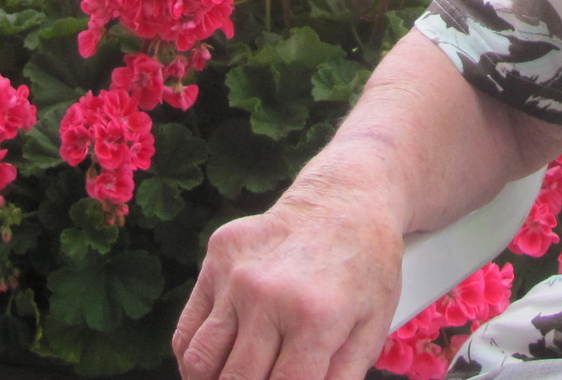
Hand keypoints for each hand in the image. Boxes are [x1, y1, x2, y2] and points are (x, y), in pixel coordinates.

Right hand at [173, 187, 402, 379]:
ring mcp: (237, 274)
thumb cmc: (365, 269)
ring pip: (201, 363)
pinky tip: (215, 368)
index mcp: (315, 318)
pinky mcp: (217, 258)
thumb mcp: (373, 328)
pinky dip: (193, 360)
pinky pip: (188, 330)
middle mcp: (269, 295)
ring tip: (237, 377)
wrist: (346, 199)